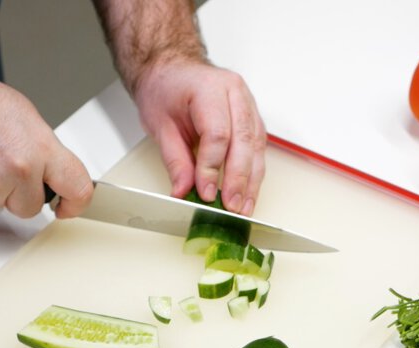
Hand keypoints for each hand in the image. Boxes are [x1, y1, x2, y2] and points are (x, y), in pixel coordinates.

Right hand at [0, 71, 92, 218]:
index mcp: (40, 149)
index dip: (76, 203)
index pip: (76, 187)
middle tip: (2, 165)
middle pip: (30, 207)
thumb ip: (43, 152)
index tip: (67, 208)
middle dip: (19, 194)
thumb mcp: (26, 119)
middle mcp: (18, 171)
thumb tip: (53, 172)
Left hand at [133, 60, 265, 215]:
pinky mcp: (253, 118)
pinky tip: (248, 193)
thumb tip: (183, 190)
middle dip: (239, 179)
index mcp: (209, 88)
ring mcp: (248, 104)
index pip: (217, 134)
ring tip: (244, 208)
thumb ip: (175, 160)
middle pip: (244, 141)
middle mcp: (235, 93)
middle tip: (232, 207)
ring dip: (252, 181)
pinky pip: (258, 147)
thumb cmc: (166, 89)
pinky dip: (253, 172)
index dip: (212, 168)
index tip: (206, 193)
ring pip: (257, 147)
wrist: (174, 69)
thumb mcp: (159, 125)